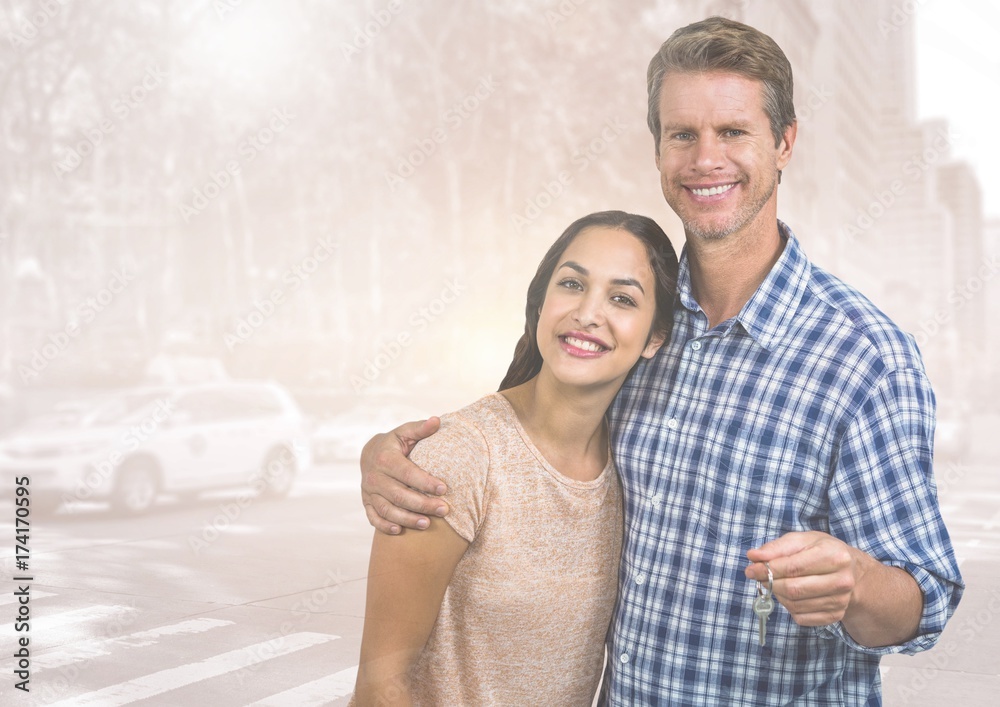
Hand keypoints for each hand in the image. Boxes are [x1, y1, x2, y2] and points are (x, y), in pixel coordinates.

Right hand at [360, 417, 446, 534]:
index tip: (445, 489)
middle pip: (399, 495)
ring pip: (387, 510)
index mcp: (385, 458)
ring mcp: (369, 492)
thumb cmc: (395, 444)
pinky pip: (373, 518)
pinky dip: (385, 526)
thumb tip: (437, 421)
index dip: (426, 482)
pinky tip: (400, 531)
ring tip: (427, 524)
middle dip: (423, 504)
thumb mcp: (405, 433)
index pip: (408, 473)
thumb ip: (421, 429)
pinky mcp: (366, 503)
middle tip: (444, 510)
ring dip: (407, 519)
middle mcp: (374, 477)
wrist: (370, 453)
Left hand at [744, 531, 861, 626]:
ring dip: (778, 595)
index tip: (751, 569)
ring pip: (795, 605)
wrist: (852, 571)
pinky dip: (788, 608)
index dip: (767, 569)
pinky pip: (801, 618)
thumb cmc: (822, 551)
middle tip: (759, 578)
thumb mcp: (802, 540)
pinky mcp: (835, 616)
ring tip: (776, 584)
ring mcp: (840, 601)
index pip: (793, 567)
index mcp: (835, 556)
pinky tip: (790, 596)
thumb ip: (777, 547)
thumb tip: (753, 556)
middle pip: (793, 589)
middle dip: (770, 583)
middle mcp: (842, 581)